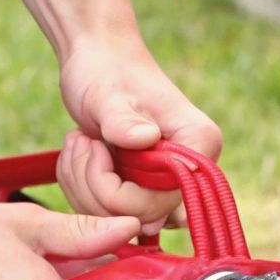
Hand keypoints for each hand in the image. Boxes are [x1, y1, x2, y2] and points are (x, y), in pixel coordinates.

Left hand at [57, 42, 222, 224]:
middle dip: (98, 191)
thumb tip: (145, 140)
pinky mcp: (146, 189)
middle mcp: (193, 170)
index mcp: (199, 146)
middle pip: (143, 218)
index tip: (99, 150)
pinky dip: (84, 191)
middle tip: (84, 145)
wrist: (97, 58)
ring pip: (123, 221)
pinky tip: (82, 155)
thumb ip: (123, 122)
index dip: (120, 193)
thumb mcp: (108, 96)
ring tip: (80, 144)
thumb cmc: (105, 70)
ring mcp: (170, 183)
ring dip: (85, 188)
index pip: (163, 204)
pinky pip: (111, 214)